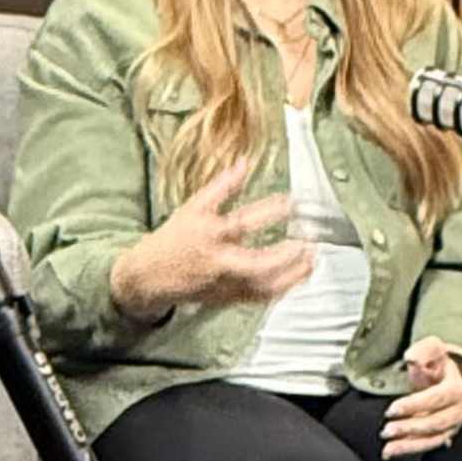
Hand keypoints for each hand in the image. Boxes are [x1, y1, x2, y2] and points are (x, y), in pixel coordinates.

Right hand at [112, 153, 314, 322]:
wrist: (149, 276)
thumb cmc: (174, 239)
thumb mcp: (194, 207)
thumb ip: (222, 186)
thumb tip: (245, 162)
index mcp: (210, 234)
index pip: (244, 220)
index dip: (270, 210)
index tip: (292, 202)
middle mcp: (219, 261)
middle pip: (258, 262)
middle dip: (286, 254)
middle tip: (308, 242)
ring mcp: (225, 283)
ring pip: (263, 285)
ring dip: (290, 275)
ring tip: (312, 260)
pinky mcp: (229, 298)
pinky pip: (260, 298)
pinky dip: (282, 290)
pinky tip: (299, 278)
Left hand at [382, 336, 461, 456]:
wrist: (447, 375)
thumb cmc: (438, 363)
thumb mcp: (432, 348)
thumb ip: (423, 350)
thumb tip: (412, 358)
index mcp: (456, 389)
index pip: (436, 399)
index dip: (415, 405)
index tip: (393, 409)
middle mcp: (459, 409)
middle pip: (435, 423)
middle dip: (410, 428)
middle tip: (388, 429)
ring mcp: (453, 425)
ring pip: (432, 439)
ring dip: (409, 445)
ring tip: (388, 447)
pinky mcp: (444, 434)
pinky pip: (428, 445)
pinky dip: (410, 450)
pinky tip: (392, 451)